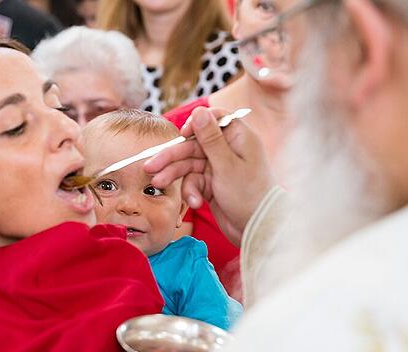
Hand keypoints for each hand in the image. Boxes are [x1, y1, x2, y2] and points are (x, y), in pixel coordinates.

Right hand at [144, 107, 274, 245]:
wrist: (257, 230)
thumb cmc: (249, 195)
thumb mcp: (227, 165)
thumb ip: (211, 138)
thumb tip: (199, 110)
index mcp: (238, 138)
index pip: (213, 119)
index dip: (195, 125)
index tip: (182, 134)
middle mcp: (227, 150)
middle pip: (193, 145)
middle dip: (172, 157)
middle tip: (150, 167)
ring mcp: (219, 168)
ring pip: (189, 165)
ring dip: (174, 175)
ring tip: (158, 184)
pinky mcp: (212, 184)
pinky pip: (194, 182)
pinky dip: (191, 192)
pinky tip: (194, 203)